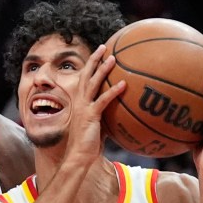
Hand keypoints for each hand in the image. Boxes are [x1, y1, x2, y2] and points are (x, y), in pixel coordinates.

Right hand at [65, 45, 123, 165]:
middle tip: (104, 47)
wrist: (78, 156)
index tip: (99, 54)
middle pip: (86, 75)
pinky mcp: (90, 116)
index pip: (84, 79)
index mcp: (80, 102)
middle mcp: (80, 102)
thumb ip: (106, 116)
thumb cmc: (89, 144)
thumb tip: (120, 112)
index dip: (90, 65)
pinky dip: (113, 91)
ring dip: (103, 70)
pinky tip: (124, 84)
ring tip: (113, 58)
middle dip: (94, 60)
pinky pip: (103, 100)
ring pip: (93, 83)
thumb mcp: (98, 126)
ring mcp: (84, 108)